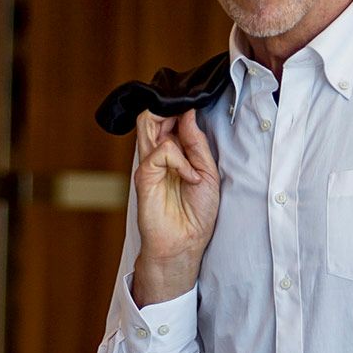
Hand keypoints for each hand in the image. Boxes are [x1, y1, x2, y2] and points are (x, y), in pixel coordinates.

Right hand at [131, 107, 219, 306]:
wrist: (185, 244)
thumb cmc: (196, 215)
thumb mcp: (207, 173)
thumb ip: (198, 144)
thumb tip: (189, 114)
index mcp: (174, 153)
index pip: (169, 118)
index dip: (181, 110)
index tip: (195, 108)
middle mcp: (158, 155)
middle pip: (153, 115)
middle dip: (171, 110)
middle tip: (187, 120)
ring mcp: (149, 163)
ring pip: (148, 123)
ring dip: (169, 123)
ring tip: (188, 145)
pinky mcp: (144, 174)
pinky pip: (161, 150)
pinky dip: (180, 160)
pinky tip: (190, 177)